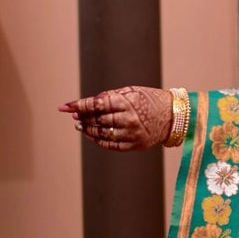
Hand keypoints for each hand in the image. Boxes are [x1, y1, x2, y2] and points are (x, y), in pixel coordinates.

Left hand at [58, 86, 173, 151]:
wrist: (174, 116)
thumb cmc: (150, 100)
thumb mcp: (132, 92)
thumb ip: (109, 97)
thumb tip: (85, 106)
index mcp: (127, 102)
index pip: (96, 104)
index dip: (78, 106)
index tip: (64, 107)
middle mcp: (129, 119)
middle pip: (97, 119)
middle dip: (82, 117)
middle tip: (74, 116)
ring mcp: (131, 134)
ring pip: (101, 133)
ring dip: (88, 129)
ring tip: (81, 125)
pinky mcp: (134, 145)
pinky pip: (111, 145)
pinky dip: (99, 140)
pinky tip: (92, 135)